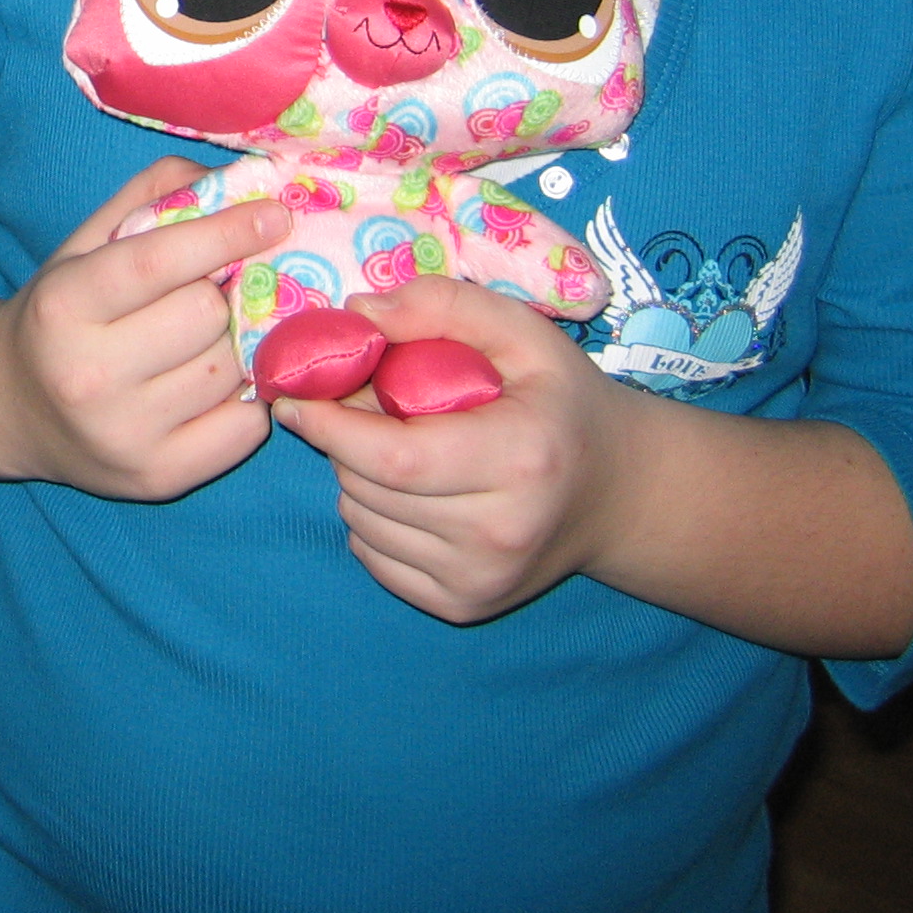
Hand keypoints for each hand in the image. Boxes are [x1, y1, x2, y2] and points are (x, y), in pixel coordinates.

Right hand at [0, 156, 288, 500]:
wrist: (9, 405)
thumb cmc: (62, 312)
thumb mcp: (85, 244)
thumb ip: (154, 197)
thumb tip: (243, 180)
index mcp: (64, 306)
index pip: (158, 263)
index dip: (226, 233)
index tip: (275, 215)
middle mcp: (87, 376)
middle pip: (205, 315)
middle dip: (221, 293)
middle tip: (213, 292)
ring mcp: (123, 435)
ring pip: (230, 370)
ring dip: (236, 345)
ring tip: (212, 337)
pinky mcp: (156, 479)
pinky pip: (245, 428)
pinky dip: (246, 401)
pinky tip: (216, 385)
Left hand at [272, 276, 643, 622]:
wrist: (620, 493)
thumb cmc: (563, 402)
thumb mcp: (522, 333)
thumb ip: (442, 306)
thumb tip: (357, 312)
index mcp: (518, 459)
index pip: (393, 457)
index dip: (330, 427)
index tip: (293, 396)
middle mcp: (500, 533)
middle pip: (368, 489)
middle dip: (342, 442)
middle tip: (360, 407)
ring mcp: (481, 579)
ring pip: (362, 524)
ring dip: (355, 480)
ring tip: (397, 448)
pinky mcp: (464, 606)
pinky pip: (374, 558)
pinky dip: (371, 520)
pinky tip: (408, 492)